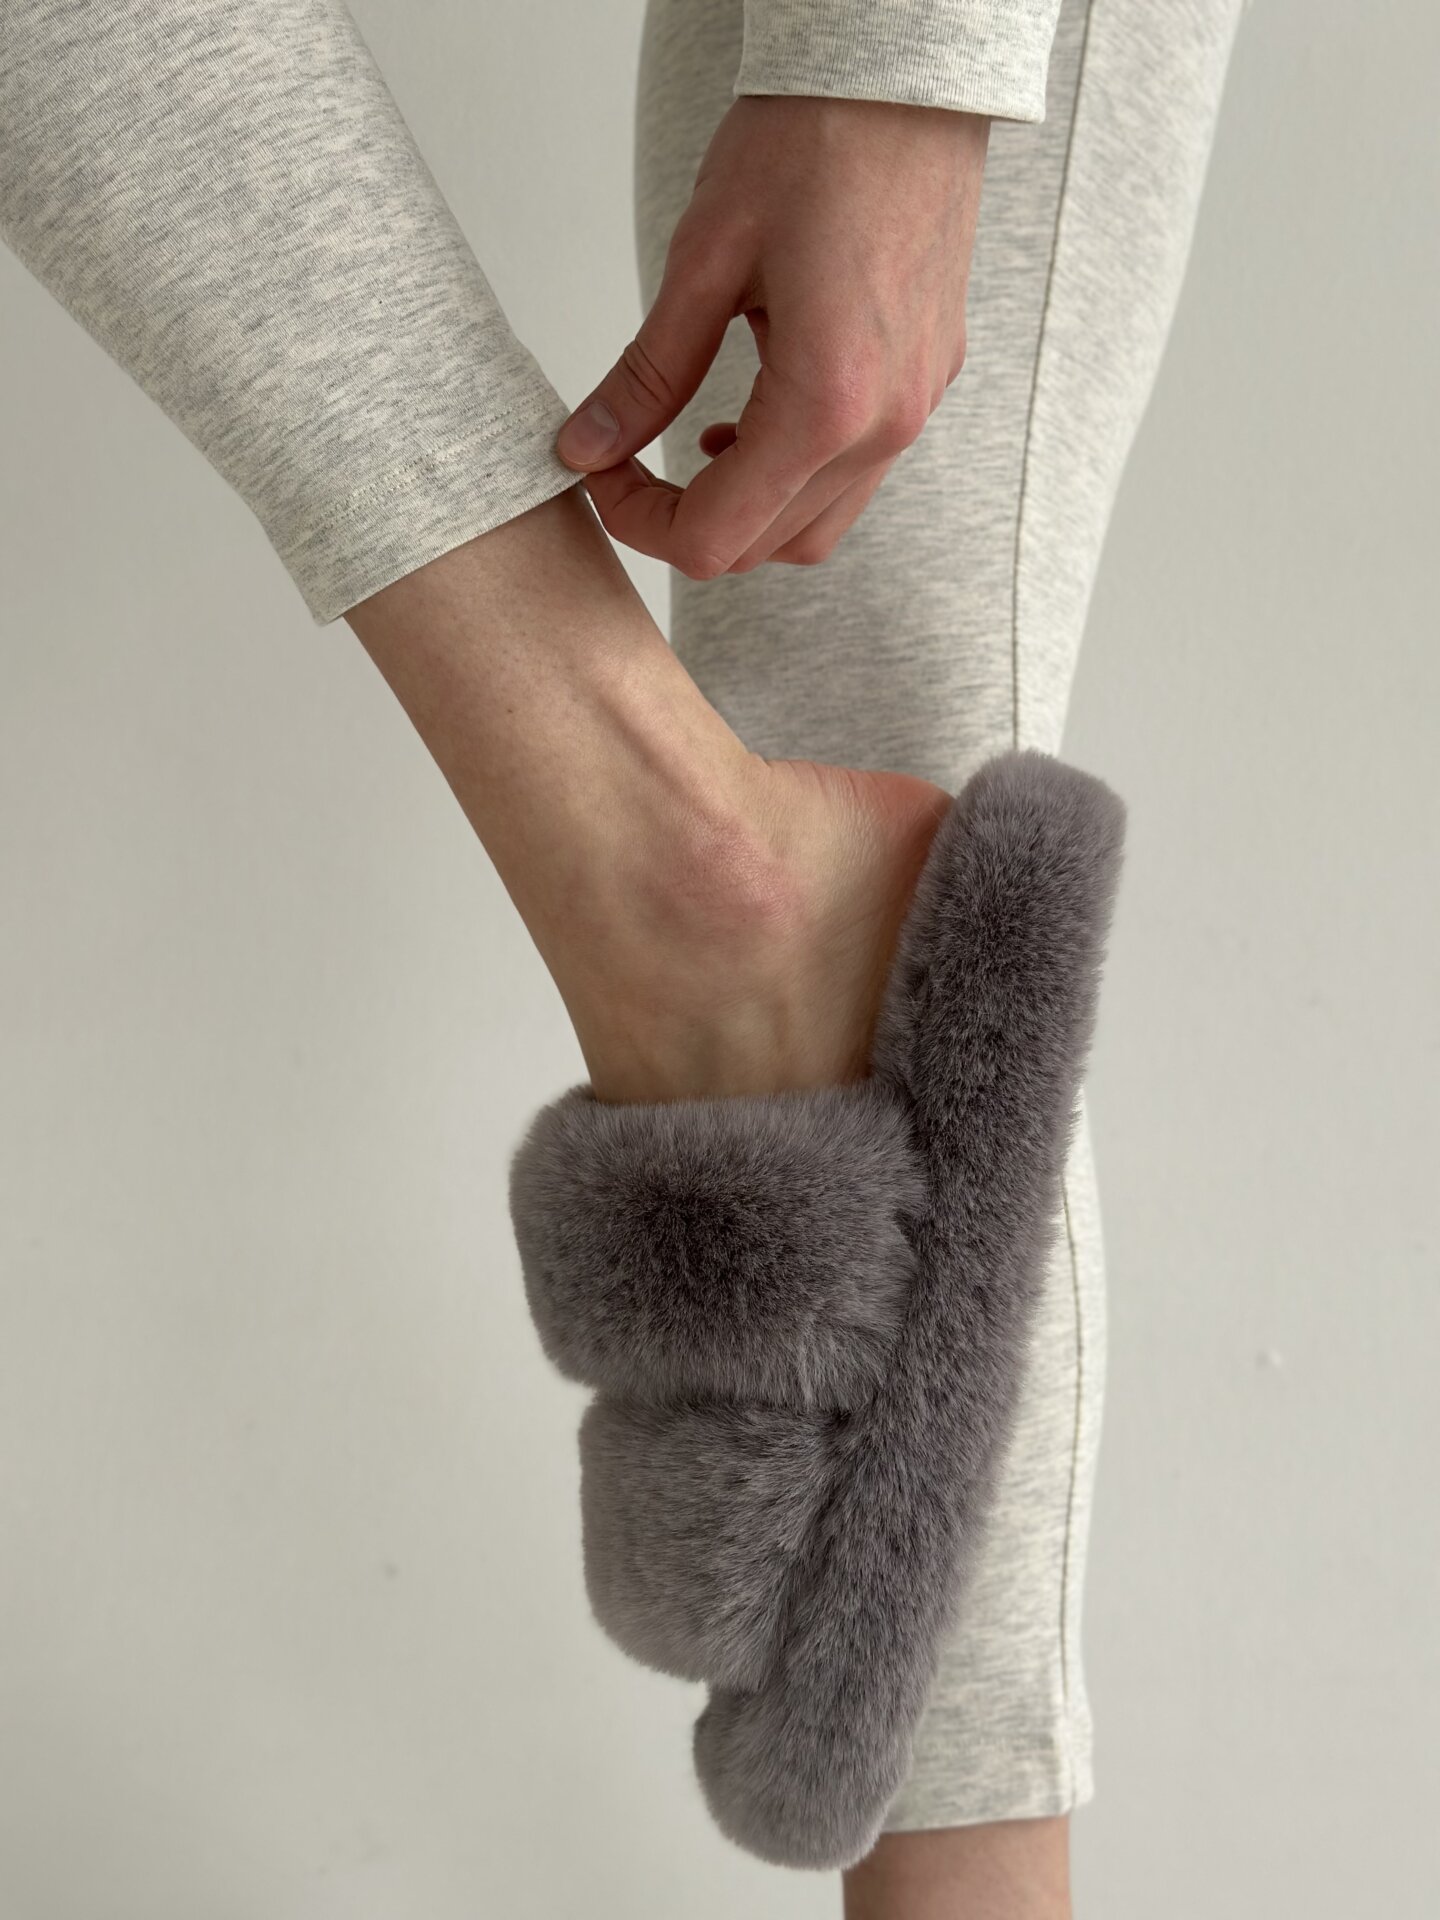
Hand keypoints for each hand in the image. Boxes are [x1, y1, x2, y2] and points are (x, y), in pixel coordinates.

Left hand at [555, 95, 988, 577]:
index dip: (640, 523)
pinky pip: (857, 475)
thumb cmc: (814, 141)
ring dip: (749, 507)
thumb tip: (584, 446)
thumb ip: (646, 373)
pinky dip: (797, 473)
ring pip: (817, 526)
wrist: (907, 74)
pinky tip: (760, 415)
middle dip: (688, 522)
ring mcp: (915, 410)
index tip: (602, 473)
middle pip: (767, 548)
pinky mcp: (927, 385)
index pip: (715, 538)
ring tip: (704, 442)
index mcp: (827, 405)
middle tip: (633, 465)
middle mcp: (884, 427)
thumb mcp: (704, 261)